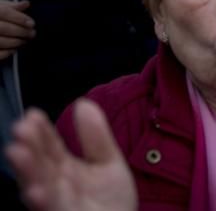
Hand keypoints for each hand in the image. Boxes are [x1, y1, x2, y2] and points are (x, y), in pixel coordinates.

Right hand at [0, 0, 34, 59]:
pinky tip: (13, 49)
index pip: (4, 12)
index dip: (20, 18)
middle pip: (3, 28)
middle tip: (32, 33)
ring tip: (24, 40)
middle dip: (21, 31)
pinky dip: (6, 53)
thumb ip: (10, 6)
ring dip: (15, 42)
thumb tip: (26, 4)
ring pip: (0, 41)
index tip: (32, 23)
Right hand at [6, 99, 136, 210]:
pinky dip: (42, 201)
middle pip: (38, 165)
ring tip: (17, 152)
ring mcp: (55, 204)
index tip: (33, 114)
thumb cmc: (110, 201)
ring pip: (37, 188)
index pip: (49, 147)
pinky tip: (36, 191)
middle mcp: (54, 186)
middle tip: (20, 128)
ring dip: (26, 171)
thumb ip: (96, 136)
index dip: (40, 131)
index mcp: (63, 169)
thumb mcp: (107, 162)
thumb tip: (83, 103)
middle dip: (28, 147)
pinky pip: (50, 210)